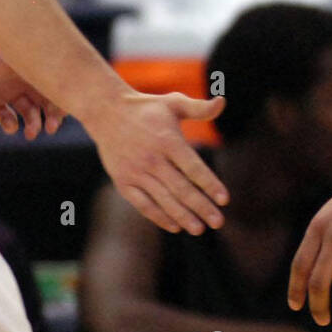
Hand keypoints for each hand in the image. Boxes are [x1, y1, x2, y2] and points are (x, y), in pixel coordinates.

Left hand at [0, 23, 65, 138]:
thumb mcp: (15, 58)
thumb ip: (38, 67)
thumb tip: (67, 74)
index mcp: (31, 64)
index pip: (54, 84)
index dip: (62, 99)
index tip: (63, 113)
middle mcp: (21, 78)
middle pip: (44, 100)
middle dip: (51, 115)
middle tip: (50, 128)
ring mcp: (6, 91)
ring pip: (28, 112)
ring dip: (33, 123)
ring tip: (30, 133)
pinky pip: (6, 118)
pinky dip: (10, 124)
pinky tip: (10, 126)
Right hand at [85, 91, 228, 235]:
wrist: (106, 111)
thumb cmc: (146, 108)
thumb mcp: (173, 103)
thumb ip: (199, 108)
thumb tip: (222, 102)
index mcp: (167, 140)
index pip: (193, 167)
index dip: (210, 184)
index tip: (225, 200)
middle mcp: (152, 158)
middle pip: (181, 188)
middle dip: (201, 207)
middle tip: (218, 222)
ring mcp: (136, 172)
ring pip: (163, 200)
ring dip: (183, 216)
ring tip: (199, 229)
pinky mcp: (123, 181)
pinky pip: (143, 204)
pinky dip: (159, 217)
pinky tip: (175, 227)